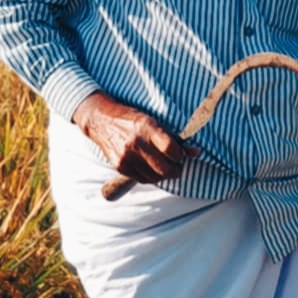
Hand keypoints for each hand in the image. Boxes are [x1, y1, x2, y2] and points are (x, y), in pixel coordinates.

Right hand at [72, 92, 197, 183]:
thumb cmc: (131, 118)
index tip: (181, 154)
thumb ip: (173, 138)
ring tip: (166, 168)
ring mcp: (127, 157)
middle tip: (178, 167)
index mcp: (146, 127)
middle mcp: (136, 143)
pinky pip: (142, 179)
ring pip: (155, 177)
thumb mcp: (153, 121)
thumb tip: (195, 152)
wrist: (101, 121)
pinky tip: (152, 169)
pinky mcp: (120, 167)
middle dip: (176, 170)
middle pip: (165, 168)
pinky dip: (151, 177)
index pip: (171, 149)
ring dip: (164, 176)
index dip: (180, 155)